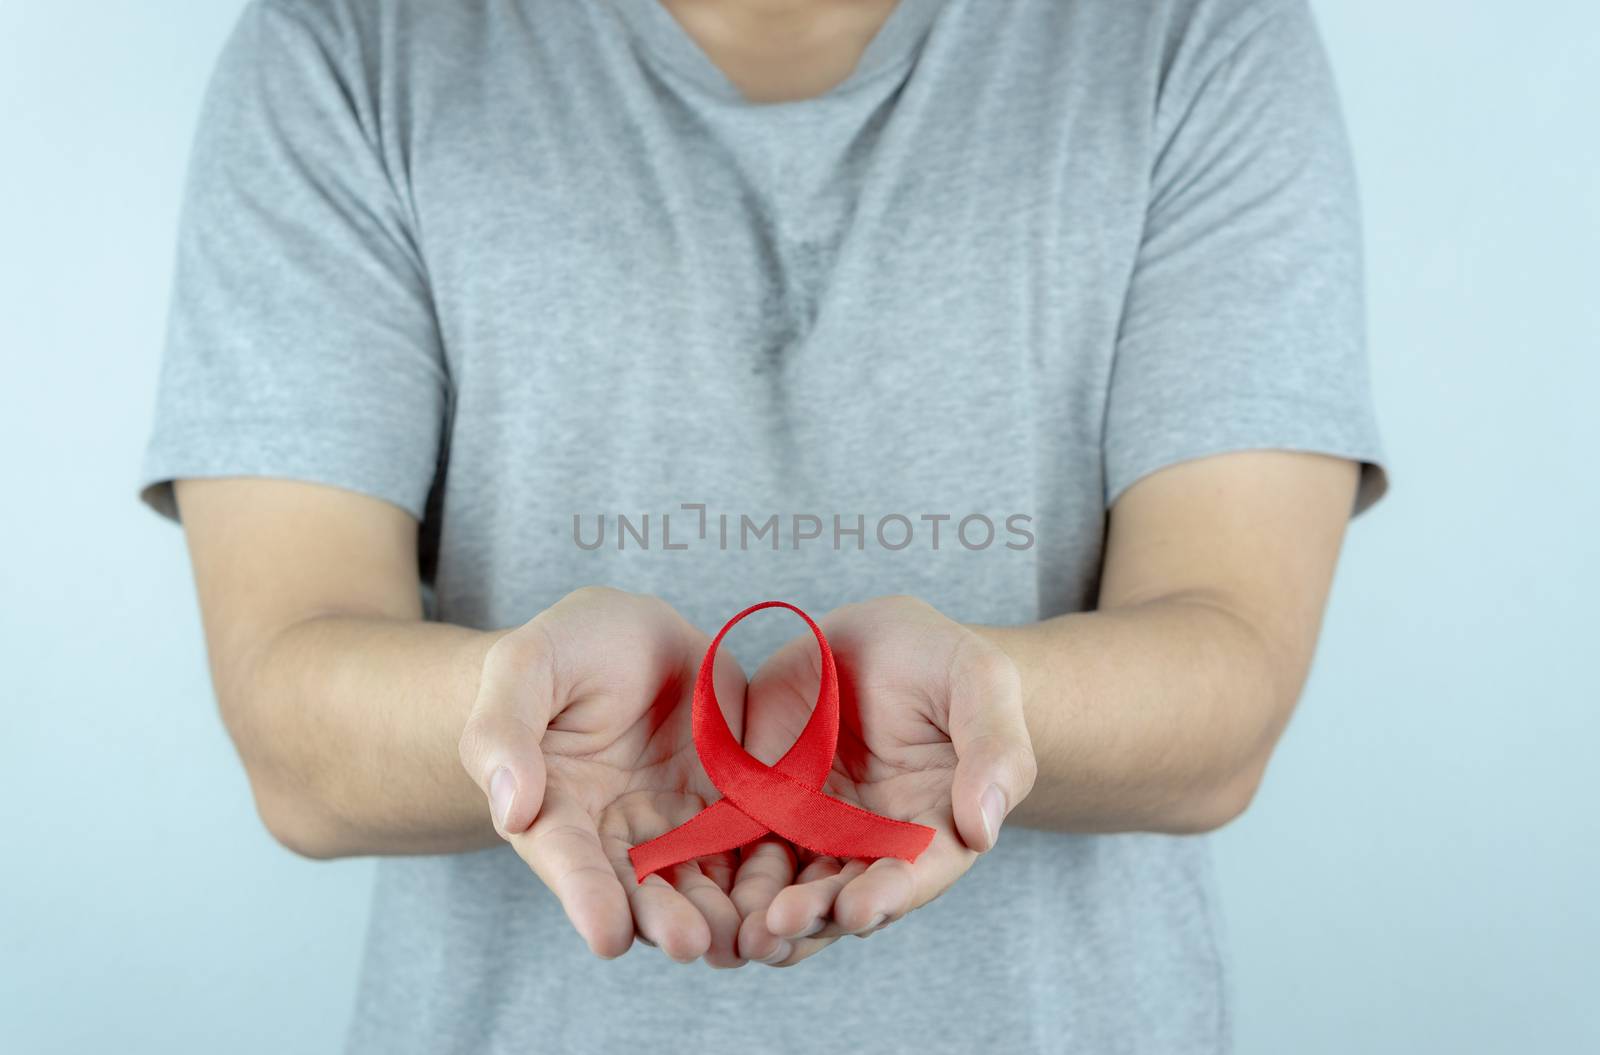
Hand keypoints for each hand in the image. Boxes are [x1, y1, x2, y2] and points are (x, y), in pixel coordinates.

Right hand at [458, 586, 748, 965]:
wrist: (632, 637)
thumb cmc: (564, 651)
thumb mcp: (524, 668)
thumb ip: (504, 732)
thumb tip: (510, 809)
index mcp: (557, 811)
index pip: (568, 859)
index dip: (586, 897)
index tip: (607, 937)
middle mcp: (618, 835)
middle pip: (640, 887)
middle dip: (665, 920)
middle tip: (691, 944)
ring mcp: (679, 825)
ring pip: (702, 881)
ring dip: (722, 915)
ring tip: (744, 940)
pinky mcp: (732, 806)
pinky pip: (754, 846)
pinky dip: (771, 876)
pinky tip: (793, 897)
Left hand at [730, 595, 1036, 965]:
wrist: (871, 640)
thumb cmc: (938, 662)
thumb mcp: (978, 681)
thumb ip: (994, 750)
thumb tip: (985, 830)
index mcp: (936, 828)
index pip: (917, 874)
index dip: (889, 895)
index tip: (859, 910)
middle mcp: (874, 846)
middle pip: (846, 895)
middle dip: (815, 917)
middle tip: (778, 929)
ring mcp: (817, 832)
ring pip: (792, 889)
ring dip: (766, 917)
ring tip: (739, 934)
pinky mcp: (766, 810)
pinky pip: (743, 852)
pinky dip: (727, 882)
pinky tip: (702, 898)